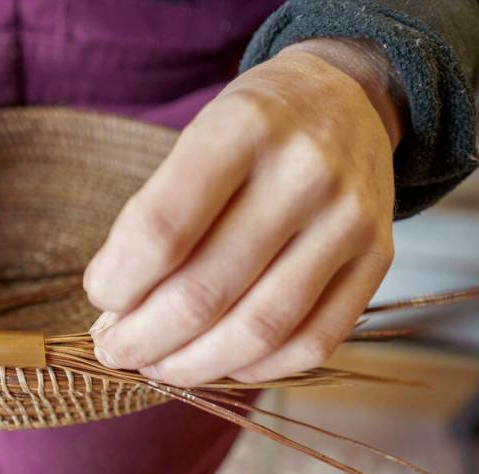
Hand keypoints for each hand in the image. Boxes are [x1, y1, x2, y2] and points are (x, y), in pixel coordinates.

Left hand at [84, 39, 405, 385]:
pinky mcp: (378, 259)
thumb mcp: (194, 141)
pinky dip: (256, 370)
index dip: (117, 282)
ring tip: (158, 366)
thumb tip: (117, 318)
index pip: (160, 231)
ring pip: (259, 330)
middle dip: (143, 339)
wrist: (349, 99)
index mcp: (242, 128)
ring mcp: (348, 219)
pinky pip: (312, 343)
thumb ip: (155, 221)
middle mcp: (304, 172)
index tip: (100, 297)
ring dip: (193, 365)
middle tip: (115, 350)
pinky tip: (221, 362)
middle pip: (204, 293)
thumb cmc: (252, 131)